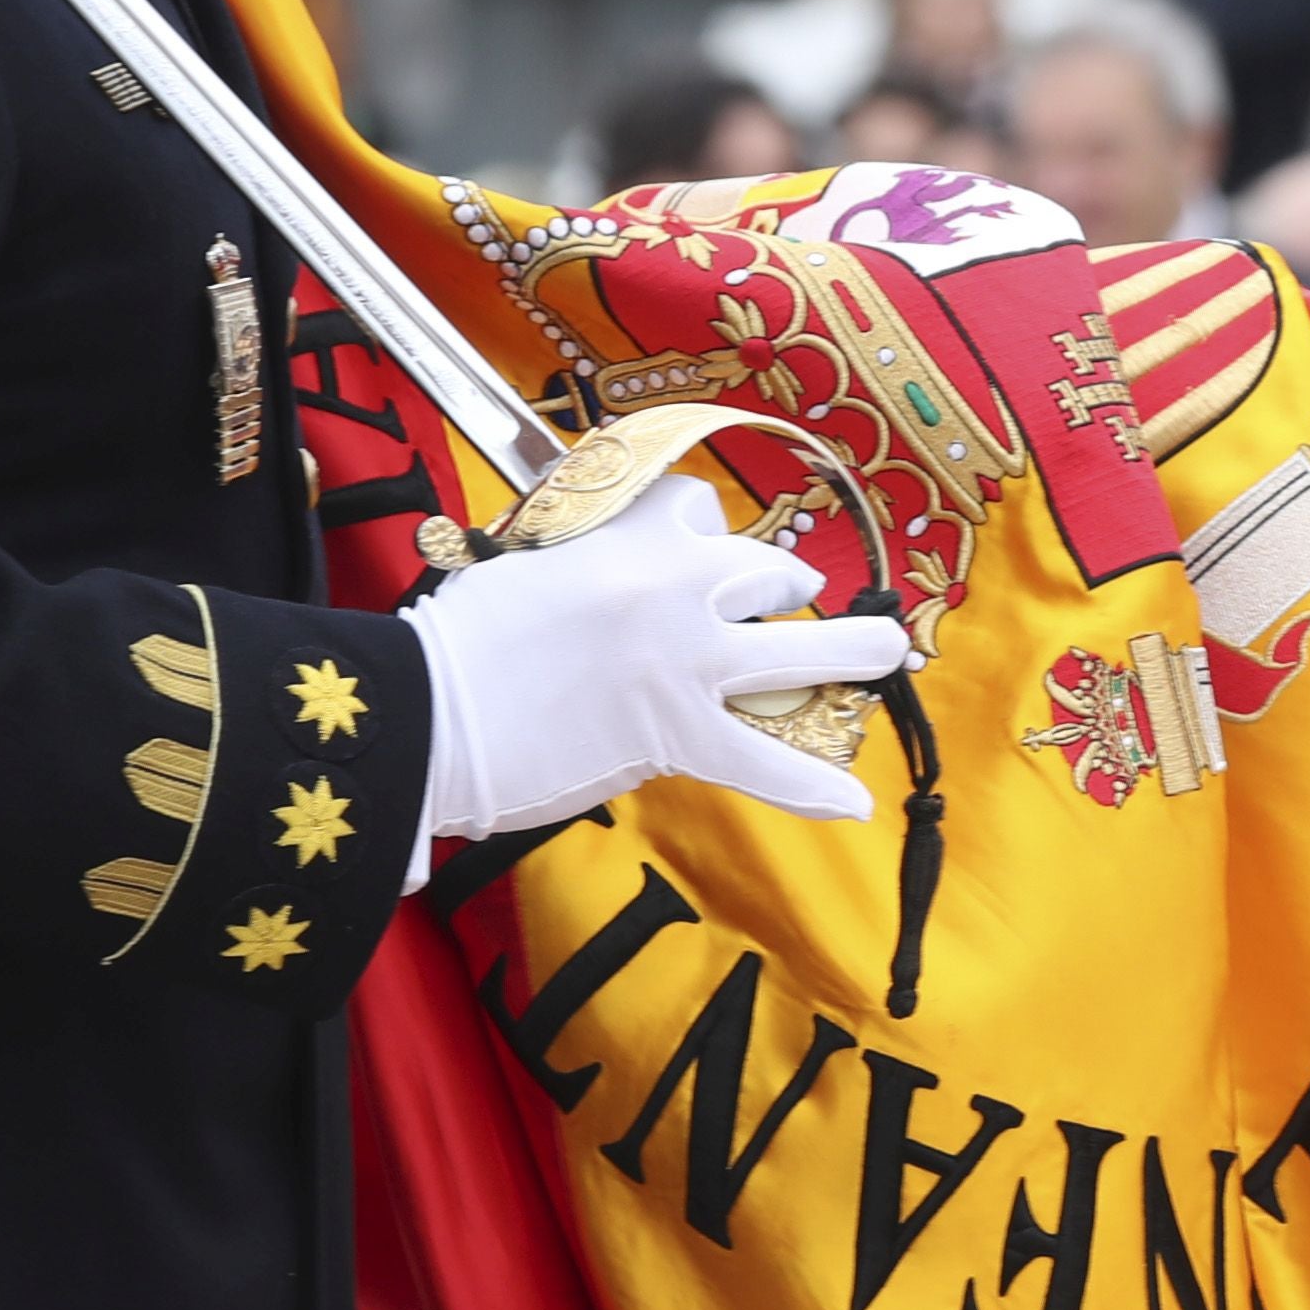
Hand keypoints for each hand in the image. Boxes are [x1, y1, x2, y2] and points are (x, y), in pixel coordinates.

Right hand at [404, 479, 908, 841]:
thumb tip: (596, 574)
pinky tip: (853, 802)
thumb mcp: (523, 565)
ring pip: (801, 652)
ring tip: (885, 656)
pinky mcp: (680, 733)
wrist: (424, 710)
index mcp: (628, 536)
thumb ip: (581, 563)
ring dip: (853, 654)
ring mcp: (687, 661)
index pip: (695, 506)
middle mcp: (675, 588)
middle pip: (768, 570)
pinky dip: (810, 787)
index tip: (700, 544)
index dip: (703, 529)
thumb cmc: (455, 641)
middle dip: (782, 587)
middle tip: (787, 599)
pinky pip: (765, 763)